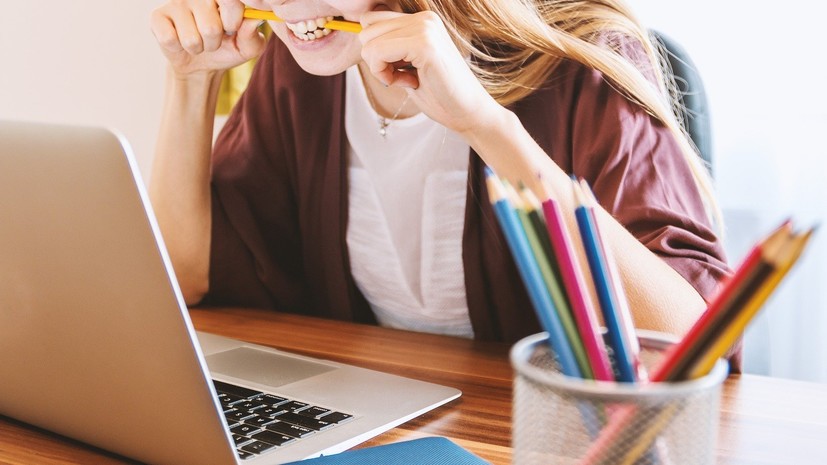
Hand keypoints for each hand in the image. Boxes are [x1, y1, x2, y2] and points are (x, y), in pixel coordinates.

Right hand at [150, 0, 269, 76]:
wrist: (201, 64)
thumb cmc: (227, 49)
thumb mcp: (247, 47)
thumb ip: (253, 35)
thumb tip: (253, 20)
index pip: (231, 3)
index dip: (233, 24)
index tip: (231, 29)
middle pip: (210, 28)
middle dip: (214, 43)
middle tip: (212, 39)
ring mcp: (177, 3)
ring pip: (191, 39)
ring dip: (197, 48)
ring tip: (198, 42)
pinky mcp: (158, 16)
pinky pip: (170, 40)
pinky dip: (178, 48)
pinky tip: (179, 41)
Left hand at [358, 10, 505, 135]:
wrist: (468, 113)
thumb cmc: (439, 94)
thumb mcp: (408, 64)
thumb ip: (389, 47)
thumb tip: (360, 36)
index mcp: (421, 20)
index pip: (371, 20)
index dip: (375, 50)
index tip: (397, 69)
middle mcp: (424, 18)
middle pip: (366, 30)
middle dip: (375, 60)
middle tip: (402, 76)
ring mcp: (425, 28)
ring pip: (368, 42)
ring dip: (380, 68)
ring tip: (408, 79)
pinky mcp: (424, 44)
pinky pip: (378, 53)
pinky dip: (384, 74)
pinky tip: (409, 82)